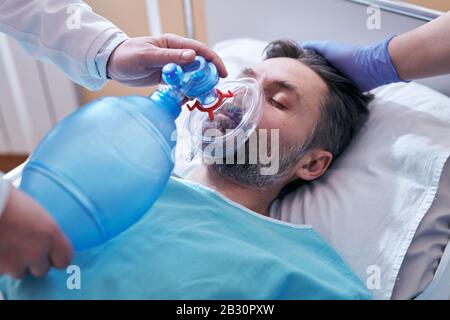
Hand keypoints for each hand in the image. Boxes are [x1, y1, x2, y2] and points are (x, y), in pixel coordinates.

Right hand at [0, 186, 72, 278]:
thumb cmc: (7, 199)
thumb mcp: (36, 210)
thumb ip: (44, 228)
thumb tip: (47, 235)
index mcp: (50, 234)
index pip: (65, 259)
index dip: (58, 257)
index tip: (53, 254)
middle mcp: (35, 252)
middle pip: (42, 269)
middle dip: (36, 261)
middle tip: (27, 247)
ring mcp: (14, 263)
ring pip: (20, 272)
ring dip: (17, 264)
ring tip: (9, 246)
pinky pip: (2, 272)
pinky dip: (0, 264)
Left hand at [107, 33, 227, 86]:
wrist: (112, 64)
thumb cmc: (127, 55)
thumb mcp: (147, 56)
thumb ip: (169, 57)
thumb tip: (192, 57)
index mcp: (173, 44)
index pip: (199, 50)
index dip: (214, 61)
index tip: (222, 73)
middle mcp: (175, 54)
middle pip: (199, 65)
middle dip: (208, 77)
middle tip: (212, 89)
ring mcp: (172, 67)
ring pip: (191, 76)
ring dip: (197, 86)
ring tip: (200, 97)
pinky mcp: (167, 78)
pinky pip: (181, 85)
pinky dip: (186, 92)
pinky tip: (187, 99)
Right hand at [302, 37, 403, 91]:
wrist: (368, 69)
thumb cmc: (348, 56)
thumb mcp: (328, 47)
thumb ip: (313, 46)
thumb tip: (299, 46)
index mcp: (324, 61)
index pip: (307, 66)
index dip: (298, 68)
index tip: (290, 72)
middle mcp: (328, 71)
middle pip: (311, 77)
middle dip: (305, 81)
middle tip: (296, 86)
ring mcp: (333, 82)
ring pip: (318, 87)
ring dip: (313, 90)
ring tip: (304, 94)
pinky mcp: (339, 91)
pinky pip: (327, 94)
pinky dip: (323, 96)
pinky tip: (316, 99)